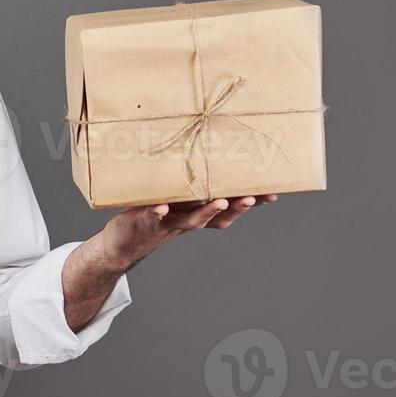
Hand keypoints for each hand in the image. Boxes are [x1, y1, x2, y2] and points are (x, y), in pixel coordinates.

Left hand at [100, 193, 278, 271]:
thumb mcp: (174, 198)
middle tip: (252, 197)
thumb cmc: (154, 213)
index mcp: (199, 212)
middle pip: (218, 217)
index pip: (230, 208)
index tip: (273, 194)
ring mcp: (168, 222)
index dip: (252, 203)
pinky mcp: (144, 221)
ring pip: (192, 220)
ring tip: (219, 201)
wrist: (122, 241)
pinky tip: (161, 207)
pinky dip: (157, 213)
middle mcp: (188, 220)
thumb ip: (191, 183)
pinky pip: (152, 217)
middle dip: (237, 208)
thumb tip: (210, 155)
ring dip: (207, 211)